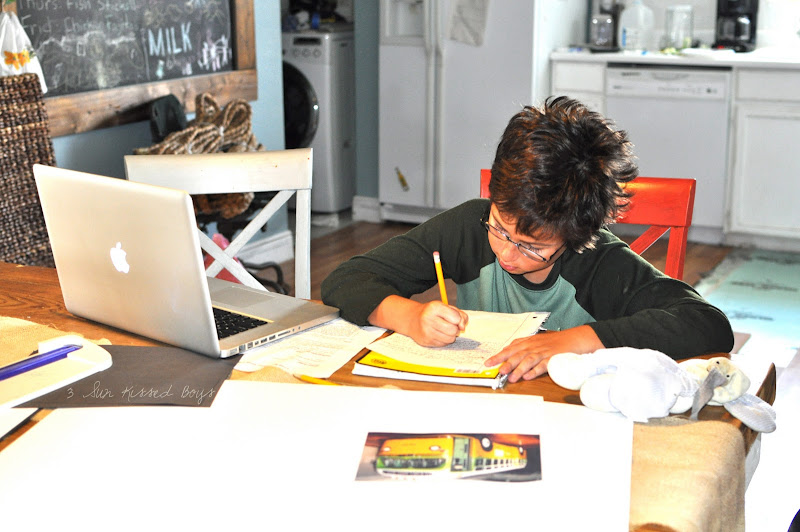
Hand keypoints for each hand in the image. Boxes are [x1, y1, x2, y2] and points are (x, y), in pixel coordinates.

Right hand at [407, 300, 468, 346]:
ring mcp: (426, 331)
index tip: (453, 317)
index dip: (458, 319)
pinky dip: (444, 340)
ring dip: (451, 335)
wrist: (412, 319)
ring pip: (450, 339)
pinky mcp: (425, 341)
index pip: (456, 318)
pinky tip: (438, 334)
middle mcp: (428, 319)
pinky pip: (444, 344)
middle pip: (453, 330)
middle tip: (450, 325)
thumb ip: (460, 315)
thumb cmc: (434, 313)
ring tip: (445, 330)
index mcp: (434, 307)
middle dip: (455, 329)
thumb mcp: (446, 308)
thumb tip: (462, 328)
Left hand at [484, 325, 603, 382]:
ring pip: (529, 360)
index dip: (499, 356)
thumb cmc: (554, 342)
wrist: (575, 338)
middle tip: (498, 371)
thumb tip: (506, 351)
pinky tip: (528, 376)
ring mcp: (544, 352)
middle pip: (518, 354)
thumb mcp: (536, 341)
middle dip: (507, 362)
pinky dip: (536, 371)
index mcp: (528, 342)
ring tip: (511, 378)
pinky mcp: (554, 358)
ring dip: (519, 369)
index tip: (488, 363)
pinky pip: (544, 365)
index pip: (510, 349)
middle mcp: (534, 346)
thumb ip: (522, 346)